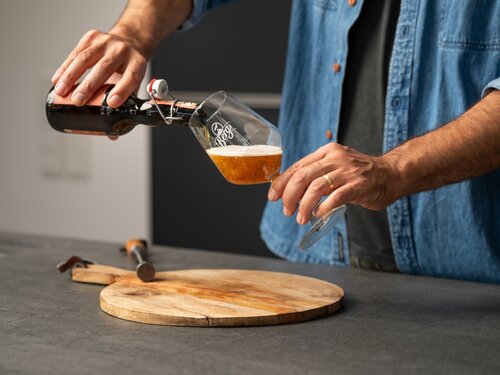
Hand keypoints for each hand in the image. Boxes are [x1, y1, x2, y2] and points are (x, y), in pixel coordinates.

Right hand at [51, 29, 146, 107]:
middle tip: (78, 101)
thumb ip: (126, 104)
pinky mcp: (92, 37)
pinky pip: (75, 53)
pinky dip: (65, 67)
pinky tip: (58, 79)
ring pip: (86, 58)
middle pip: (105, 68)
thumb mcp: (135, 83)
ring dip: (71, 76)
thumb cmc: (129, 68)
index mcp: (137, 64)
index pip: (131, 77)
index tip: (111, 103)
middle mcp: (123, 50)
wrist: (128, 42)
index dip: (121, 91)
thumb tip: (112, 133)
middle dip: (89, 85)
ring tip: (61, 91)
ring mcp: (106, 41)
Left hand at [268, 143, 399, 224]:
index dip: (281, 183)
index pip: (296, 166)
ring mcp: (347, 171)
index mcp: (326, 152)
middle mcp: (335, 158)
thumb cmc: (359, 174)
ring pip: (315, 188)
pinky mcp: (358, 185)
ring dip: (304, 206)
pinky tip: (318, 215)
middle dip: (289, 196)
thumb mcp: (335, 166)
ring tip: (301, 218)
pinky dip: (323, 209)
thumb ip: (316, 173)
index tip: (273, 196)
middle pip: (302, 176)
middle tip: (287, 211)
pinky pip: (335, 198)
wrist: (391, 174)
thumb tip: (290, 191)